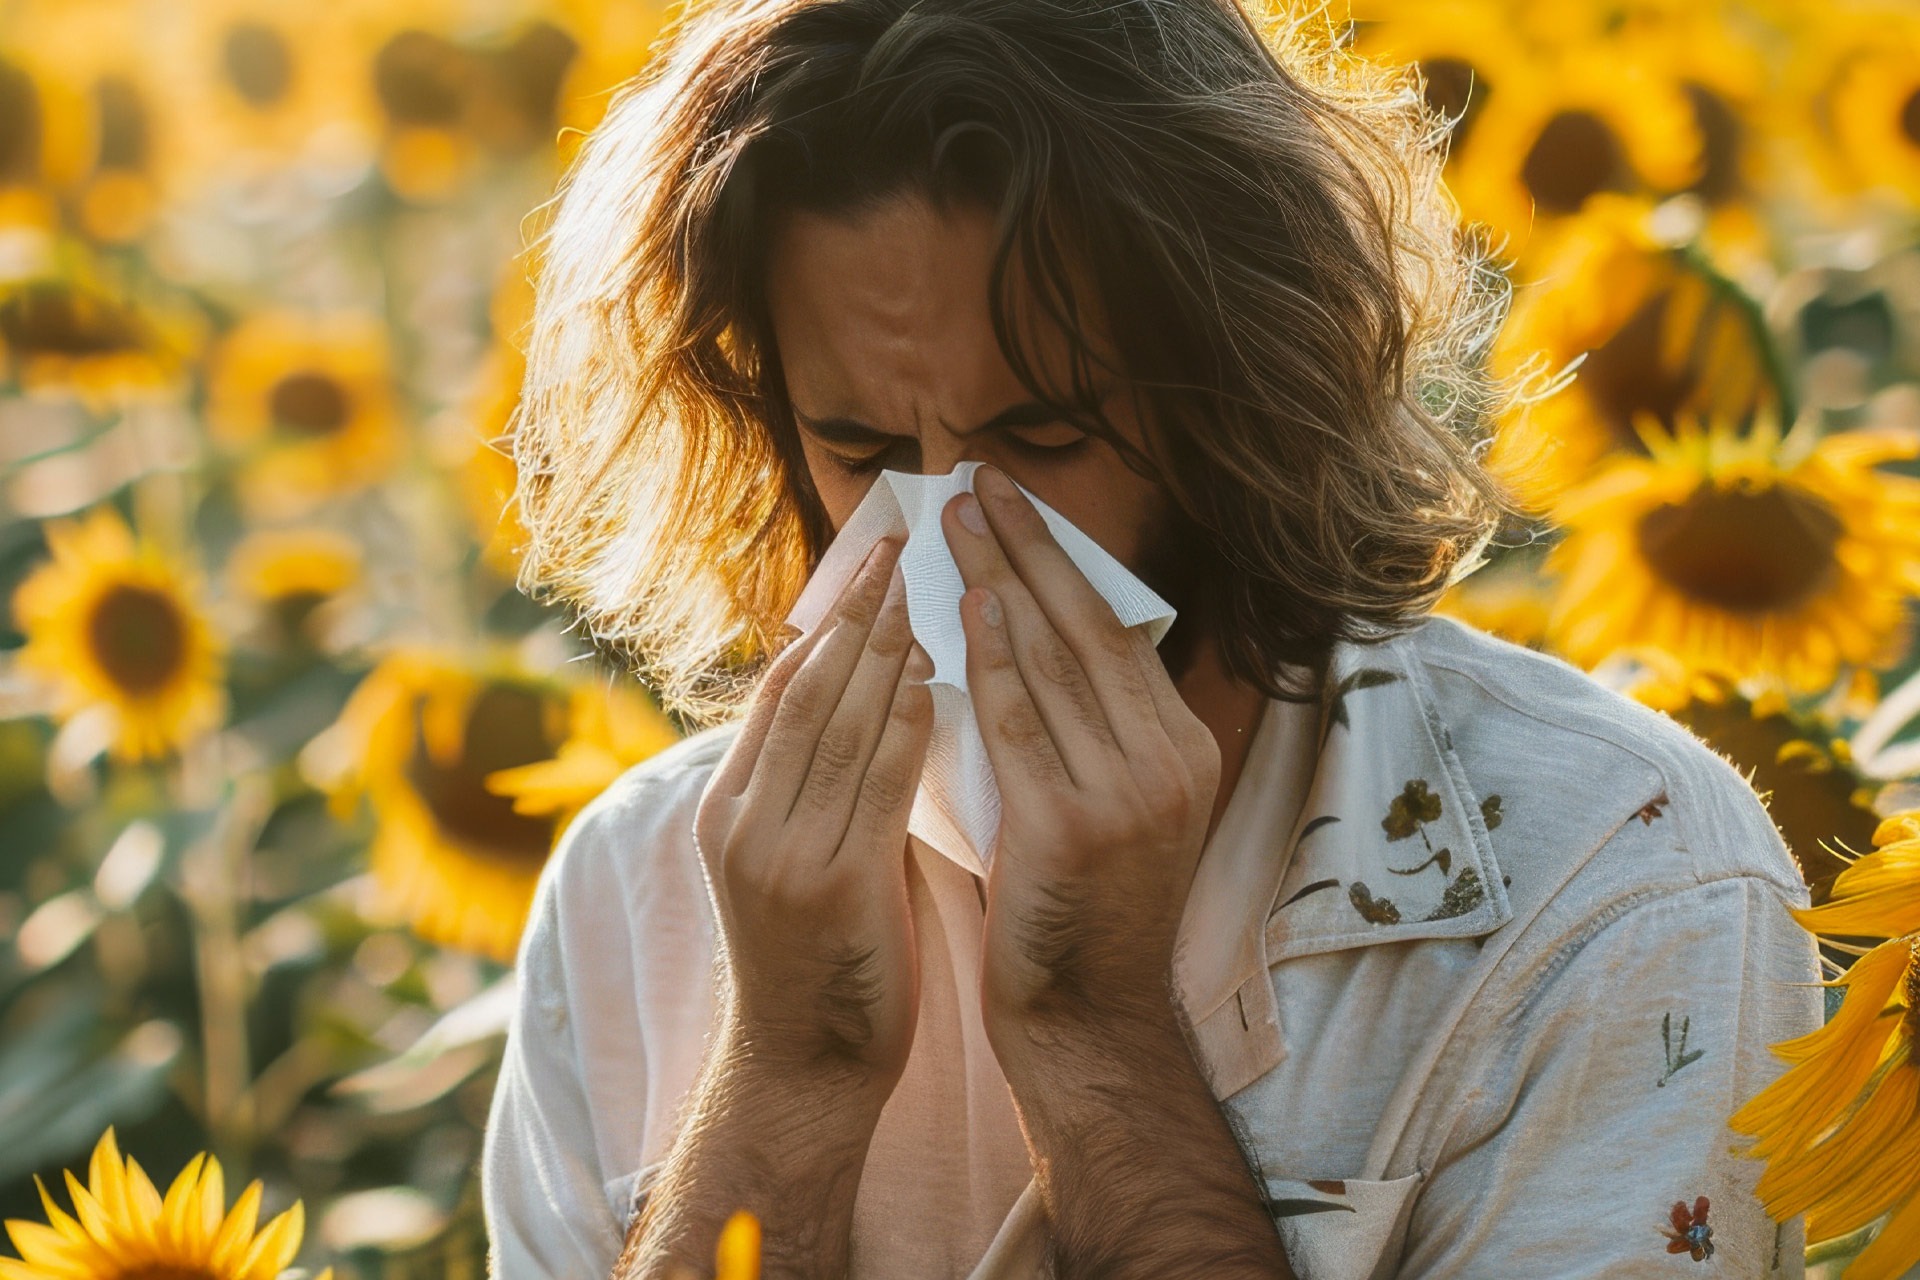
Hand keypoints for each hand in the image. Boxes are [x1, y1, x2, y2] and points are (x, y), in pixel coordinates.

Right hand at [692, 535, 934, 1088]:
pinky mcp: (829, 885)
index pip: (778, 686)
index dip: (824, 618)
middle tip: (898, 543)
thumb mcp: (799, 855)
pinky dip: (903, 724)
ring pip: (836, 724)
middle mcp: (742, 819)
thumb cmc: (822, 958)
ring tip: (922, 589)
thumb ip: (822, 783)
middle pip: (803, 688)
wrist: (806, 1068)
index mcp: (728, 806)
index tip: (869, 563)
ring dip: (883, 650)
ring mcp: (779, 852)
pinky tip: (934, 678)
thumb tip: (875, 697)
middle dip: (854, 610)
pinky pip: (873, 784)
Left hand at [941, 466, 1220, 1028]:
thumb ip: (1085, 729)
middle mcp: (1169, 761)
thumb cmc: (1078, 909)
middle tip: (980, 480)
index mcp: (1183, 748)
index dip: (1064, 560)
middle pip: (1090, 627)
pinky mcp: (1074, 827)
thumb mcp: (1108, 804)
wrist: (1087, 1017)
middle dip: (1031, 545)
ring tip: (959, 519)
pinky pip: (1024, 722)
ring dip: (1002, 579)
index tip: (1018, 505)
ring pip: (1056, 660)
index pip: (1117, 631)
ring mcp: (1129, 794)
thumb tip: (1025, 636)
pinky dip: (995, 659)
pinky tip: (968, 607)